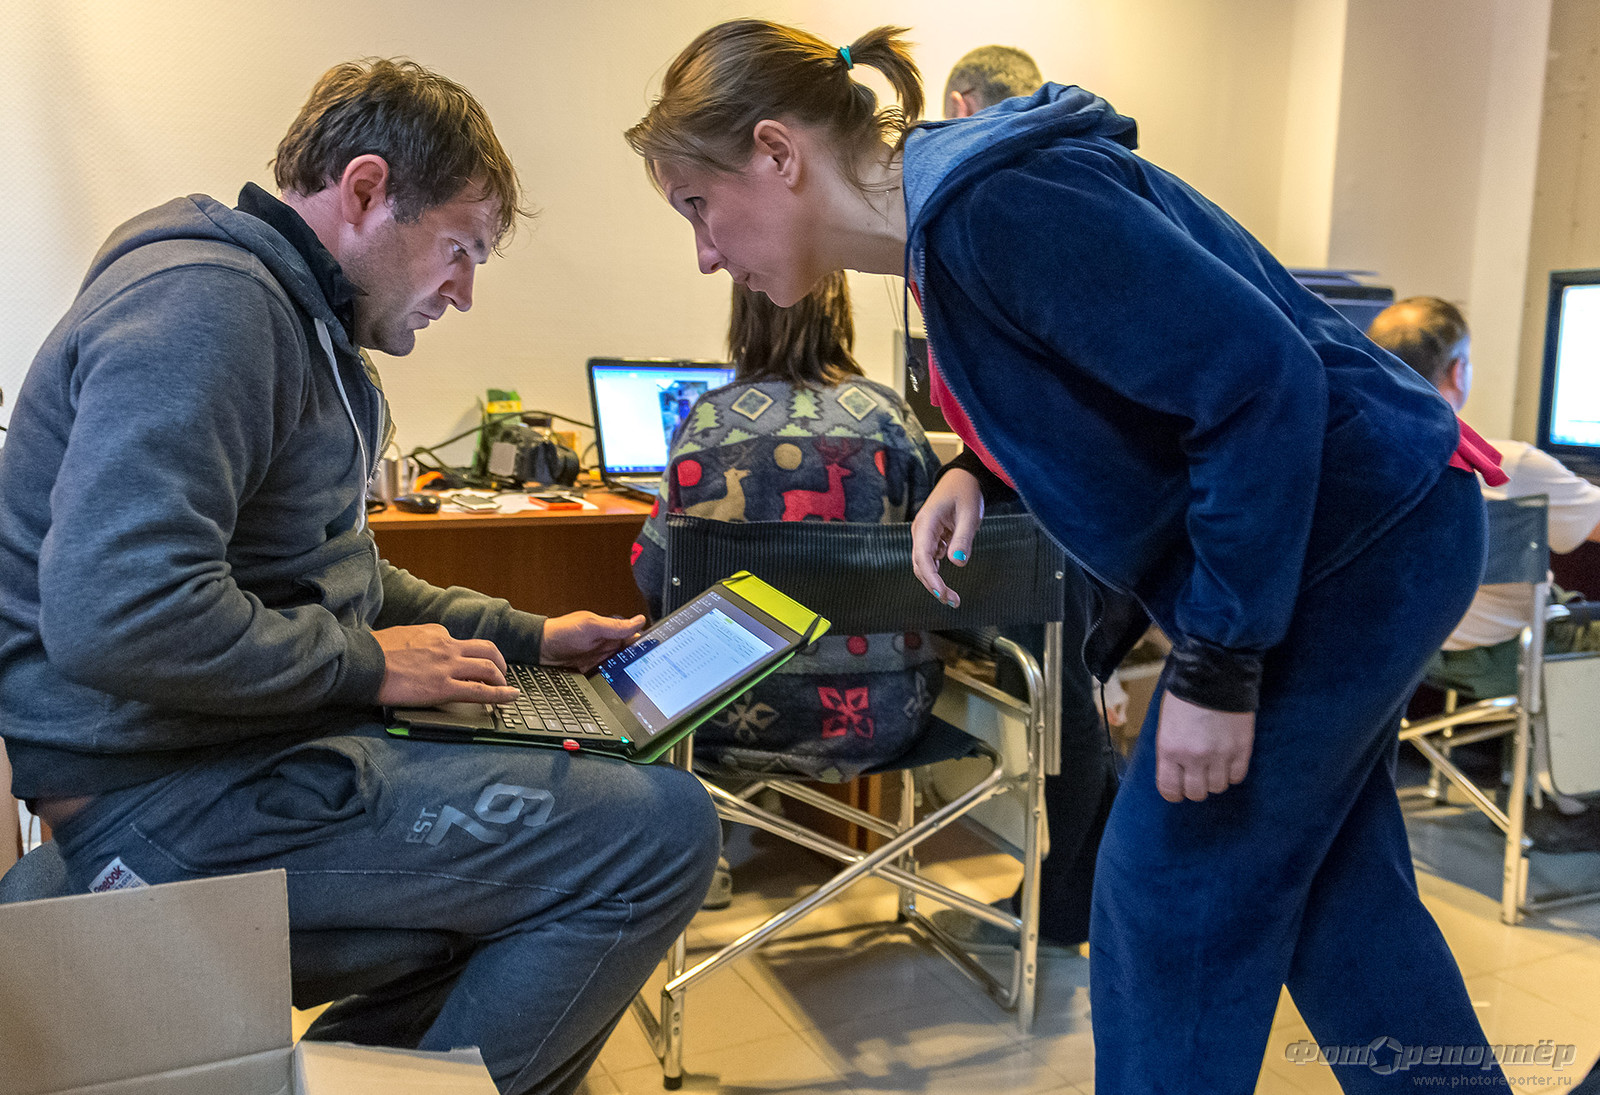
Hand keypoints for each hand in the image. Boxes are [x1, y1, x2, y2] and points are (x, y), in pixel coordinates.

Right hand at [374, 624, 518, 706]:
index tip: (471, 664)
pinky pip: (481, 691)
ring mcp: (447, 666)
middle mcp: (446, 645)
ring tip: (505, 688)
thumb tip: (415, 649)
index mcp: (434, 632)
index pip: (461, 642)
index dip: (470, 656)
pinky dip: (501, 695)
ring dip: (501, 679)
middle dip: (499, 662)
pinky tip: (510, 698)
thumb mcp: (399, 637)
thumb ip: (415, 642)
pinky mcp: (444, 687)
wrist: (361, 662)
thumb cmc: (371, 652)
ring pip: (489, 668)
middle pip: (486, 649)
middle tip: (500, 674)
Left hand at [542, 612, 645, 671]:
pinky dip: (613, 680)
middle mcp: (608, 644)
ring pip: (622, 668)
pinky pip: (609, 676)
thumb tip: (640, 620)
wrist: (538, 650)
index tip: (653, 654)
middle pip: (631, 655)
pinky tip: (618, 686)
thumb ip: (615, 626)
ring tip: (633, 681)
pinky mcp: (593, 671)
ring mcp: (601, 659)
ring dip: (626, 673)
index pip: (635, 638)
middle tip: (644, 673)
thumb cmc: (561, 633)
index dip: (646, 645)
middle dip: (638, 663)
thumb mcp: (591, 627)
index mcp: (611, 630)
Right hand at [910, 469, 983, 607]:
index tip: (943, 594)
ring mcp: (925, 535)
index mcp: (926, 523)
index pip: (923, 557)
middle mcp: (921, 531)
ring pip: (924, 565)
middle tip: (953, 601)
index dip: (931, 579)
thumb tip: (957, 563)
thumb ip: (963, 538)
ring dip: (935, 582)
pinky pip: (931, 559)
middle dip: (933, 585)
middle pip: (920, 565)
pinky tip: (949, 580)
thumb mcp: (969, 514)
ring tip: (953, 598)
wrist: (962, 478)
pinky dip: (938, 573)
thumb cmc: (965, 492)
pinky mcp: (931, 538)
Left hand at [1154, 691, 1254, 802]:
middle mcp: (1194, 757)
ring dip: (1215, 779)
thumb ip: (1170, 751)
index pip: (1170, 789)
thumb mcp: (1167, 724)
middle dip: (1195, 788)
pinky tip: (1228, 761)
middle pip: (1196, 793)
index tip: (1178, 790)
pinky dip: (1232, 773)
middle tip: (1197, 776)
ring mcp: (1220, 754)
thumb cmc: (1186, 695)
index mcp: (1170, 749)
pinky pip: (1237, 777)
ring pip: (1218, 787)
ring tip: (1214, 764)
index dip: (1174, 793)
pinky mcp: (1241, 749)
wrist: (1215, 674)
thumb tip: (1175, 773)